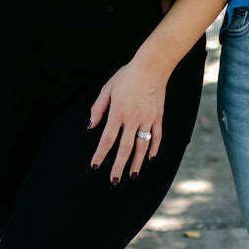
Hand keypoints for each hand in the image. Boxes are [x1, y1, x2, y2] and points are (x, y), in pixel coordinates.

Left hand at [89, 55, 167, 183]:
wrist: (152, 66)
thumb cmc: (127, 76)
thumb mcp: (107, 89)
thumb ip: (98, 109)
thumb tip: (90, 126)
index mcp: (118, 112)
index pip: (107, 139)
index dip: (100, 154)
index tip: (94, 166)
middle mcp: (133, 119)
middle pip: (125, 148)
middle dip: (118, 166)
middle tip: (114, 181)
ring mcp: (148, 119)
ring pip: (142, 146)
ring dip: (137, 163)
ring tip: (133, 175)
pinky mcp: (158, 117)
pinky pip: (157, 137)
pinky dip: (154, 149)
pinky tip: (150, 158)